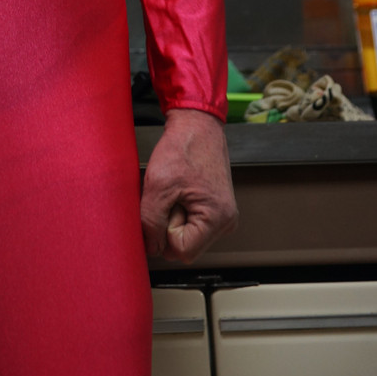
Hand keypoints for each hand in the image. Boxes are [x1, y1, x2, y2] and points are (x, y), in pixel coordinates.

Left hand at [140, 107, 237, 263]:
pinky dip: (178, 210)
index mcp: (218, 219)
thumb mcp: (158, 185)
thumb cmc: (183, 147)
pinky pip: (190, 222)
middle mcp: (226, 222)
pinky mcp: (215, 209)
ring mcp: (222, 217)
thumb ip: (150, 221)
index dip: (164, 233)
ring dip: (172, 217)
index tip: (164, 205)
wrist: (196, 124)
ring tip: (175, 190)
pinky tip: (179, 191)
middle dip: (169, 225)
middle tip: (170, 195)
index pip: (182, 252)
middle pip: (186, 245)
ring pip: (186, 234)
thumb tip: (150, 248)